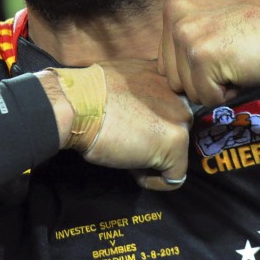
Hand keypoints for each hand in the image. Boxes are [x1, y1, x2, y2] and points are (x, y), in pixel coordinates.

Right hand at [42, 60, 192, 190]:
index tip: (128, 126)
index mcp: (167, 79)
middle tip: (126, 140)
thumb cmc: (89, 96)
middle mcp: (180, 95)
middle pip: (175, 132)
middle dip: (152, 142)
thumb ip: (143, 93)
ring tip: (126, 151)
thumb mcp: (124, 82)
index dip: (149, 125)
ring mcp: (181, 118)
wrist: (79, 106)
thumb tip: (141, 112)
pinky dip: (151, 180)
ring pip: (176, 154)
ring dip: (151, 160)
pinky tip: (131, 167)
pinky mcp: (176, 142)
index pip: (170, 113)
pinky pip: (174, 177)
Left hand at [158, 0, 259, 105]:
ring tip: (237, 60)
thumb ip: (188, 35)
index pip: (166, 62)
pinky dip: (229, 93)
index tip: (223, 49)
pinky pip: (207, 97)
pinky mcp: (202, 55)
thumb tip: (165, 71)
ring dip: (216, 86)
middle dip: (204, 79)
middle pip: (173, 78)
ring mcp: (186, 34)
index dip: (197, 68)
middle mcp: (175, 15)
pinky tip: (244, 68)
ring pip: (188, 89)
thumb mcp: (213, 20)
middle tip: (232, 57)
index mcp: (175, 6)